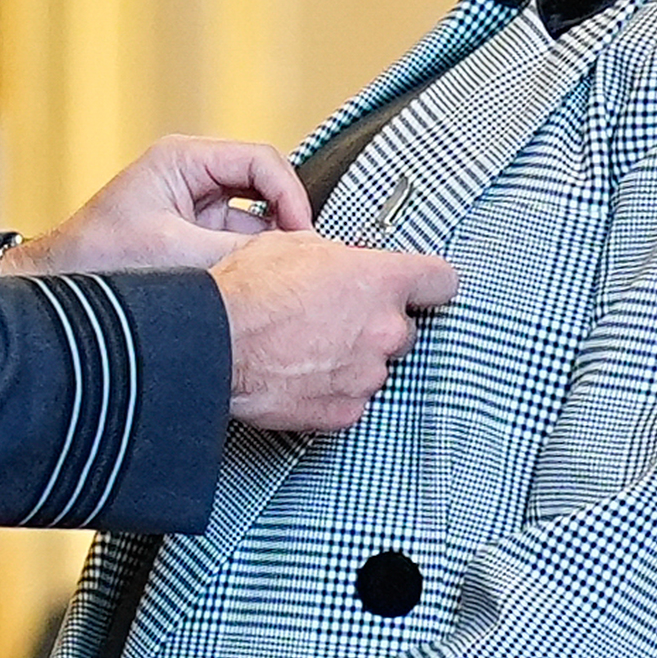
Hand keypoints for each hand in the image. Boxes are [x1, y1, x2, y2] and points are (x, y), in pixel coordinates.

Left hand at [0, 136, 310, 277]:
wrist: (57, 287)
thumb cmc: (98, 260)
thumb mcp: (175, 254)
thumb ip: (236, 251)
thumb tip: (290, 256)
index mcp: (183, 159)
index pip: (260, 161)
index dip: (289, 194)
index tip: (302, 232)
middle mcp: (193, 176)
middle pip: (264, 187)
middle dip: (285, 221)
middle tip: (302, 257)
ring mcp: (195, 207)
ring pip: (255, 218)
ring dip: (270, 245)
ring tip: (283, 274)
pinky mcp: (193, 237)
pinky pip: (238, 242)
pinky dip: (253, 261)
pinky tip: (260, 283)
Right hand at [212, 232, 458, 431]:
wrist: (214, 343)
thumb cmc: (246, 295)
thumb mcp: (293, 247)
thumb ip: (336, 257)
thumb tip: (340, 262)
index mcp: (380, 281)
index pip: (441, 281)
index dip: (429, 284)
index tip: (422, 288)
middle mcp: (383, 330)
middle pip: (404, 329)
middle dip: (375, 324)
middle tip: (336, 318)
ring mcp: (366, 375)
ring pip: (375, 366)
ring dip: (352, 359)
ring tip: (308, 348)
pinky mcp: (345, 411)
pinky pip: (351, 398)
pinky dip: (332, 390)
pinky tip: (301, 374)